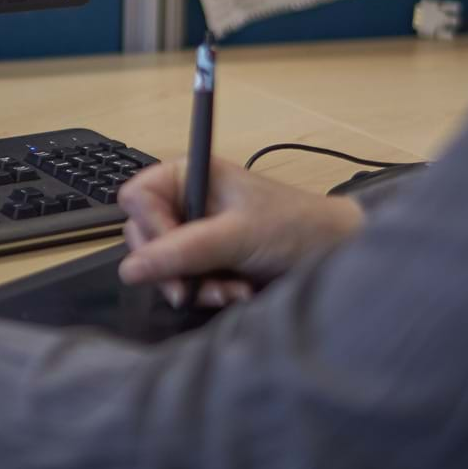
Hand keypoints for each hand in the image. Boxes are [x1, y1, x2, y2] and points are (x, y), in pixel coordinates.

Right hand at [117, 157, 362, 307]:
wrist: (337, 256)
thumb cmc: (297, 227)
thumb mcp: (238, 235)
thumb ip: (183, 250)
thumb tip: (130, 268)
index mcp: (192, 175)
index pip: (138, 199)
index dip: (150, 228)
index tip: (172, 255)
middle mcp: (190, 201)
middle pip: (144, 237)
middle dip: (173, 267)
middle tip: (192, 288)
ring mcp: (198, 234)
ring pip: (163, 267)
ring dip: (195, 286)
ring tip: (231, 290)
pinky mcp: (210, 262)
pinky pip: (186, 283)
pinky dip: (207, 293)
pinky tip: (236, 293)